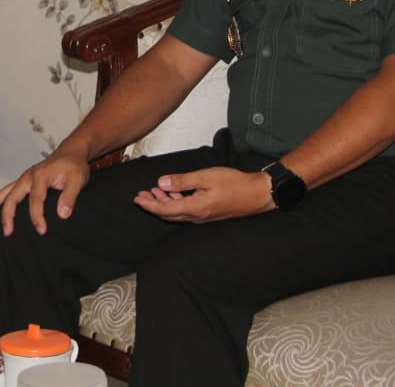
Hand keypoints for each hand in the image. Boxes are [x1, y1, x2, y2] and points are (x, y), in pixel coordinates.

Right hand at [0, 150, 90, 236]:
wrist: (70, 153)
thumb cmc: (74, 166)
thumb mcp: (78, 179)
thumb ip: (70, 197)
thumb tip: (62, 215)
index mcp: (40, 175)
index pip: (36, 199)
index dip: (37, 216)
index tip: (41, 230)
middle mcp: (28, 176)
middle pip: (12, 196)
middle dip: (8, 215)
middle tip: (8, 233)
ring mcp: (23, 178)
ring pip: (3, 193)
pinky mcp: (23, 182)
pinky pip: (6, 192)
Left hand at [133, 166, 272, 222]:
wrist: (257, 194)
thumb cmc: (234, 183)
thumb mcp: (205, 177)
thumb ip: (182, 180)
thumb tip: (162, 182)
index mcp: (194, 208)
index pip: (165, 210)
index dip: (149, 204)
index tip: (137, 198)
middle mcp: (197, 216)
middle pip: (168, 213)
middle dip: (152, 204)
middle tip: (140, 196)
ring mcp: (203, 216)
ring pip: (177, 212)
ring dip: (164, 202)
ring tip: (154, 191)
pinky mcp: (209, 213)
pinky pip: (187, 210)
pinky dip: (176, 201)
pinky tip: (174, 191)